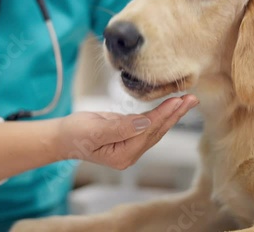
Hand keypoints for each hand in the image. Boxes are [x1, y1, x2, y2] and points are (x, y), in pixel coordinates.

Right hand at [55, 94, 198, 169]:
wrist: (63, 137)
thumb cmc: (75, 133)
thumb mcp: (95, 130)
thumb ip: (122, 128)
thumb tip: (147, 122)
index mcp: (124, 155)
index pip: (149, 132)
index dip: (163, 116)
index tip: (177, 101)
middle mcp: (131, 153)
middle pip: (157, 132)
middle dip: (174, 115)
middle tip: (191, 99)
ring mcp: (130, 146)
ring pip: (156, 128)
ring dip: (171, 114)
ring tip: (186, 100)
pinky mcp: (128, 136)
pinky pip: (148, 125)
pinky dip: (159, 114)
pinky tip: (171, 106)